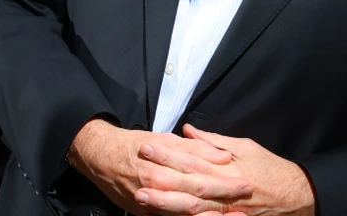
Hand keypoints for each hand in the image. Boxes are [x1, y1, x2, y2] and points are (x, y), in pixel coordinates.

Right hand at [67, 119, 248, 215]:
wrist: (100, 156)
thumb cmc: (135, 145)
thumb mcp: (164, 138)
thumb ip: (193, 148)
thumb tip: (221, 156)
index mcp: (164, 168)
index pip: (201, 178)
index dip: (224, 183)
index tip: (246, 185)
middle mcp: (158, 189)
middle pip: (196, 200)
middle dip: (223, 202)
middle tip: (246, 203)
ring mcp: (150, 206)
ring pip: (183, 214)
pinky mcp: (144, 214)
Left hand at [135, 126, 313, 215]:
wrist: (299, 196)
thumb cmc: (271, 169)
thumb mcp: (245, 147)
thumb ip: (214, 141)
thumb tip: (188, 130)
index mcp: (227, 169)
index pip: (191, 160)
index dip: (168, 155)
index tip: (146, 147)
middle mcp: (225, 191)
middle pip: (188, 186)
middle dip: (161, 181)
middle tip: (137, 174)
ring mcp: (228, 211)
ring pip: (193, 209)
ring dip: (167, 204)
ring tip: (143, 198)